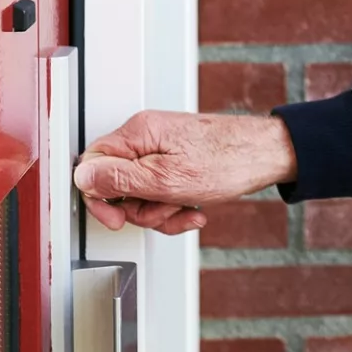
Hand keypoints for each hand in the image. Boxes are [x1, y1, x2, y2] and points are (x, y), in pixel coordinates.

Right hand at [73, 110, 297, 234]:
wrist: (269, 155)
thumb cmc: (228, 160)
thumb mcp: (166, 180)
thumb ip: (120, 179)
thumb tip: (82, 176)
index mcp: (138, 133)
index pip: (93, 165)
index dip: (100, 198)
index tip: (116, 218)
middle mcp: (147, 137)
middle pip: (117, 184)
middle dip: (139, 208)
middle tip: (162, 211)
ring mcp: (163, 149)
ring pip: (141, 193)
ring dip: (161, 211)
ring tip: (185, 208)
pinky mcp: (178, 161)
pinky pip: (162, 191)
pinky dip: (175, 206)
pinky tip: (194, 210)